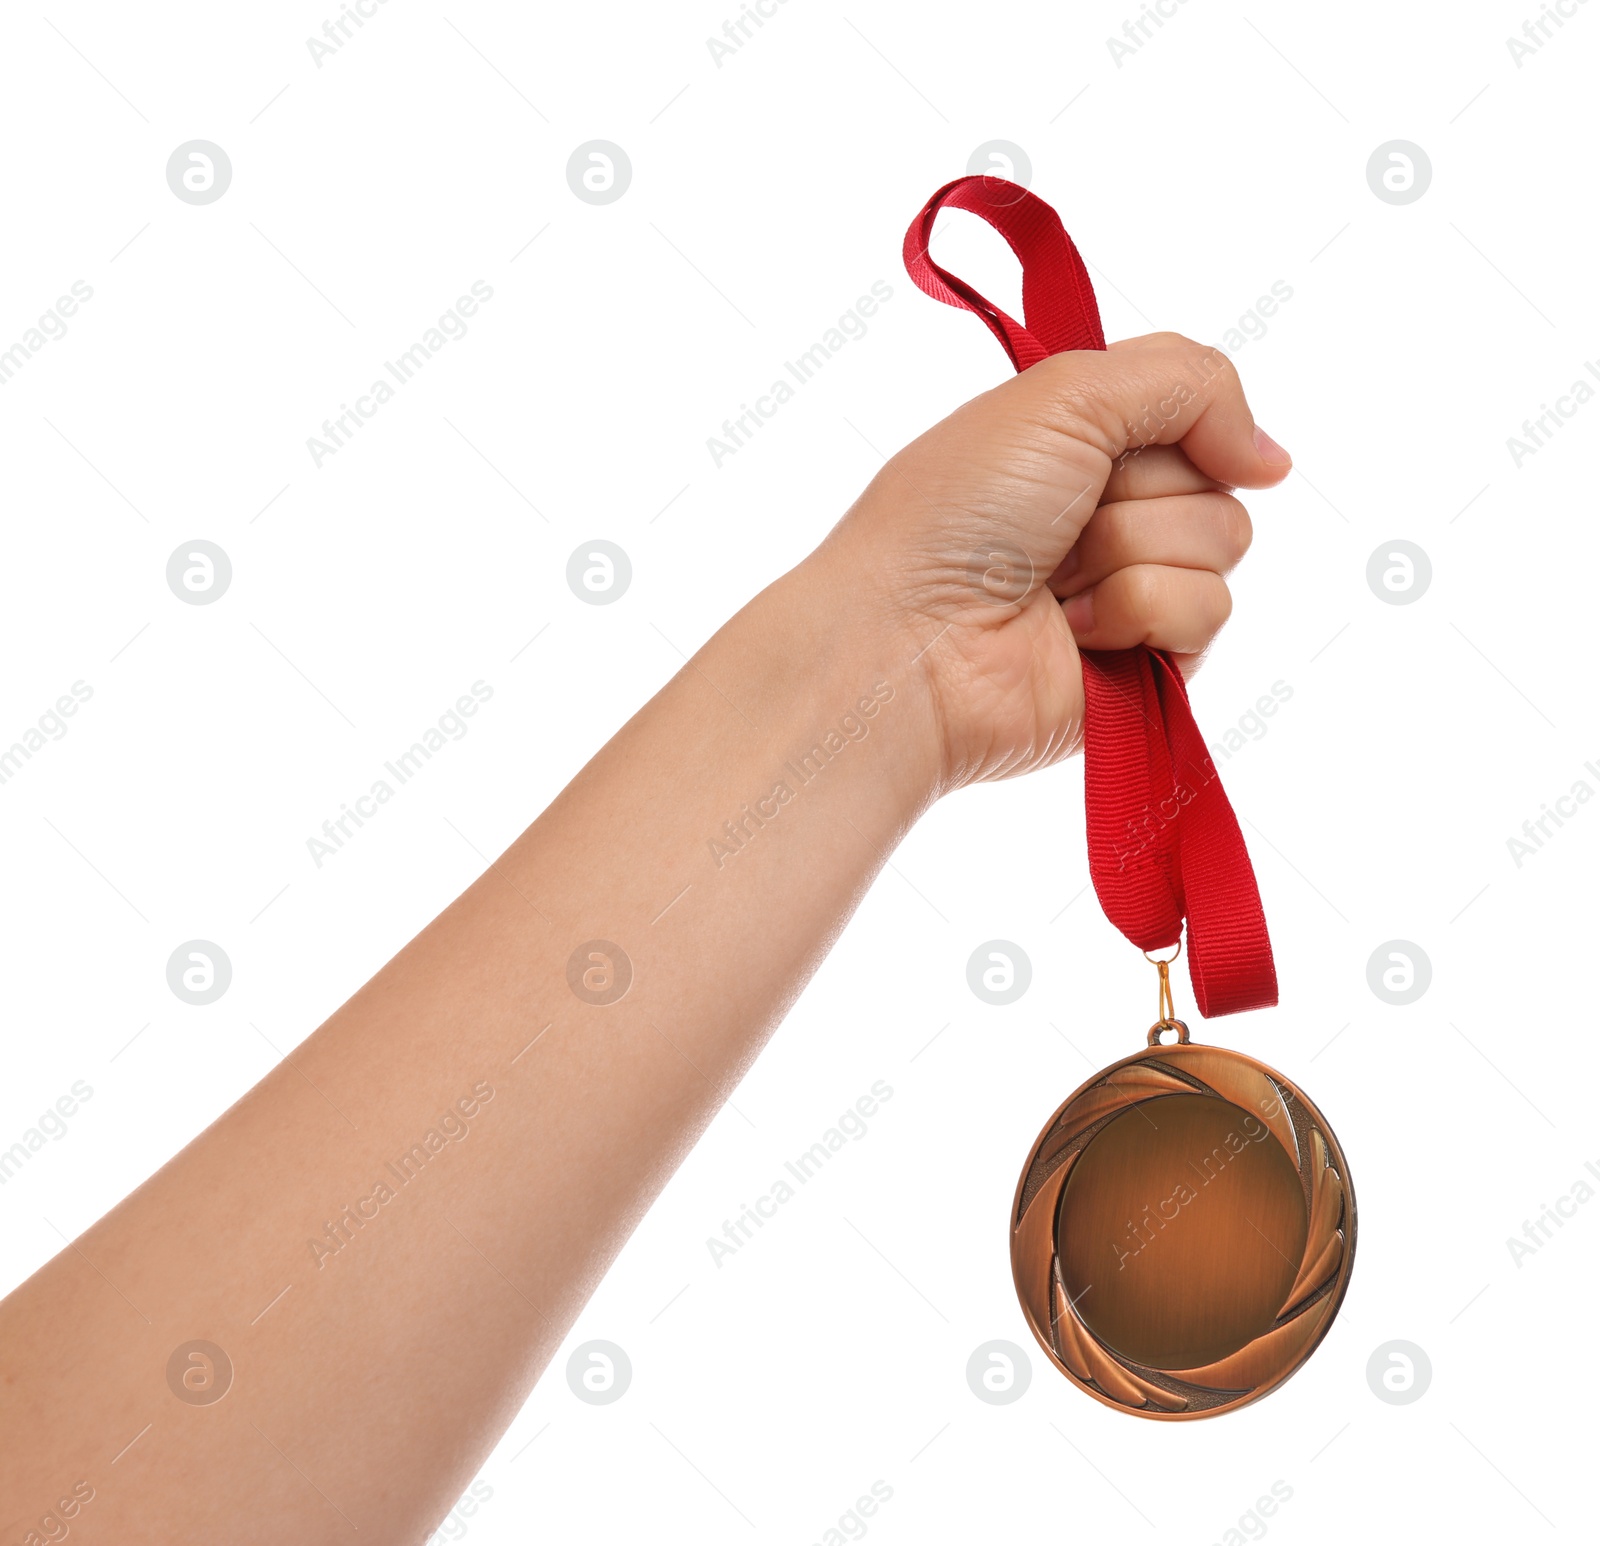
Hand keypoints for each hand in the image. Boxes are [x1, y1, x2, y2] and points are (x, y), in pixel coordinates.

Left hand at [826, 333, 1291, 790]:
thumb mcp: (1066, 394)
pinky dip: (1137, 613)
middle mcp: (1110, 514)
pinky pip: (1209, 615)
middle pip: (1217, 476)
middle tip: (1062, 522)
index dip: (1179, 417)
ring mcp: (1130, 591)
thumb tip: (1270, 456)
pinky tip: (1072, 632)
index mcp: (1082, 443)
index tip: (1118, 442)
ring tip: (1056, 582)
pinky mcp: (1146, 664)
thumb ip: (1188, 381)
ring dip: (1132, 552)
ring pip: (1222, 543)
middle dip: (1141, 492)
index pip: (1194, 405)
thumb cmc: (955, 514)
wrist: (910, 640)